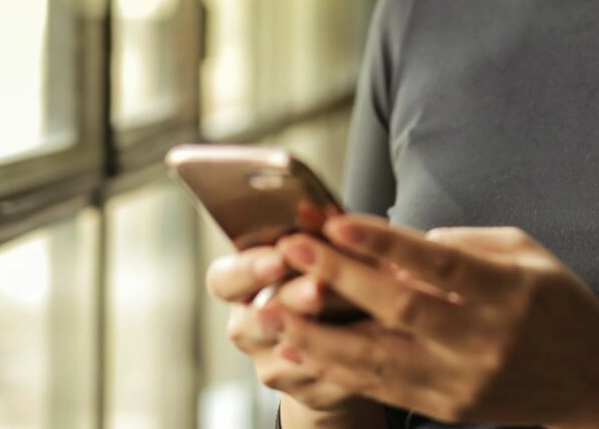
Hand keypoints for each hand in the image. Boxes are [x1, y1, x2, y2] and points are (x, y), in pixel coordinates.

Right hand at [204, 244, 375, 413]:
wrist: (343, 332)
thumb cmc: (326, 273)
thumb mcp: (319, 248)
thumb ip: (313, 234)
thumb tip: (316, 210)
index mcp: (241, 285)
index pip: (224, 279)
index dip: (248, 268)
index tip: (280, 254)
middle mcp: (247, 325)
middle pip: (254, 318)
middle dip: (291, 298)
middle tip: (319, 287)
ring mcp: (271, 361)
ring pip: (290, 350)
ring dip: (321, 330)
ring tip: (352, 312)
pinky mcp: (305, 389)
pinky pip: (324, 375)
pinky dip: (350, 353)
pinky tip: (374, 336)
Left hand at [271, 214, 598, 427]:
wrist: (593, 383)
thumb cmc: (557, 304)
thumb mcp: (525, 254)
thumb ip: (462, 244)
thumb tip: (394, 242)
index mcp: (507, 291)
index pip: (437, 263)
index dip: (383, 242)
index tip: (335, 221)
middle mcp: (483, 339)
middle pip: (401, 309)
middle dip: (339, 278)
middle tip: (290, 250)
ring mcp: (463, 380)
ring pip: (379, 359)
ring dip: (317, 334)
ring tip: (268, 310)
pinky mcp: (449, 407)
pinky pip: (382, 389)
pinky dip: (335, 369)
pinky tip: (296, 349)